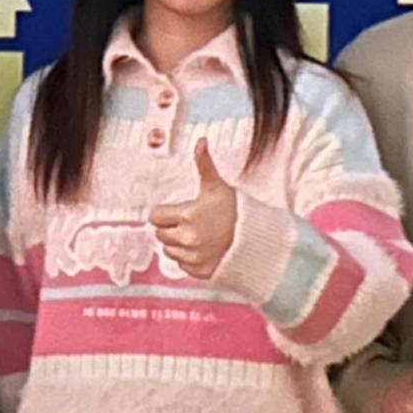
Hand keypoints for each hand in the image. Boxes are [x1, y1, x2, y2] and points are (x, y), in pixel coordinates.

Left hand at [151, 139, 240, 281]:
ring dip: (177, 244)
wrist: (257, 238)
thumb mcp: (217, 186)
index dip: (164, 213)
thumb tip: (201, 141)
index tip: (177, 211)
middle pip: (160, 235)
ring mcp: (194, 257)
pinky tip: (203, 249)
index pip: (155, 217)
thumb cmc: (235, 209)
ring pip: (169, 251)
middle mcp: (187, 239)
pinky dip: (189, 259)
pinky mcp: (200, 271)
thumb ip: (204, 164)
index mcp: (187, 216)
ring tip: (197, 235)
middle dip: (170, 228)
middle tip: (188, 222)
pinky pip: (182, 266)